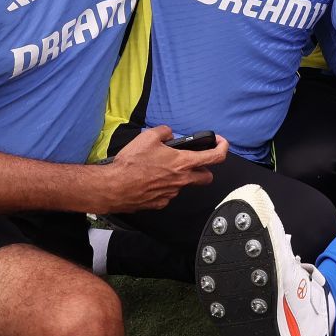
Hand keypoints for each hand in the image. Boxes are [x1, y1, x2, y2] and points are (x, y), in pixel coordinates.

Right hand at [99, 125, 226, 212]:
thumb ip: (164, 132)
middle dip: (204, 169)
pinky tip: (150, 180)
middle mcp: (181, 180)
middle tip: (194, 161)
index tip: (220, 143)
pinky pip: (168, 193)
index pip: (215, 157)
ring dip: (179, 177)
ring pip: (184, 185)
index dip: (223, 147)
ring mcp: (171, 194)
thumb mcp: (148, 137)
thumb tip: (169, 134)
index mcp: (183, 163)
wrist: (113, 187)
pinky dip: (164, 186)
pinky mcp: (160, 203)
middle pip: (206, 177)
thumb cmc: (131, 163)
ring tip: (160, 168)